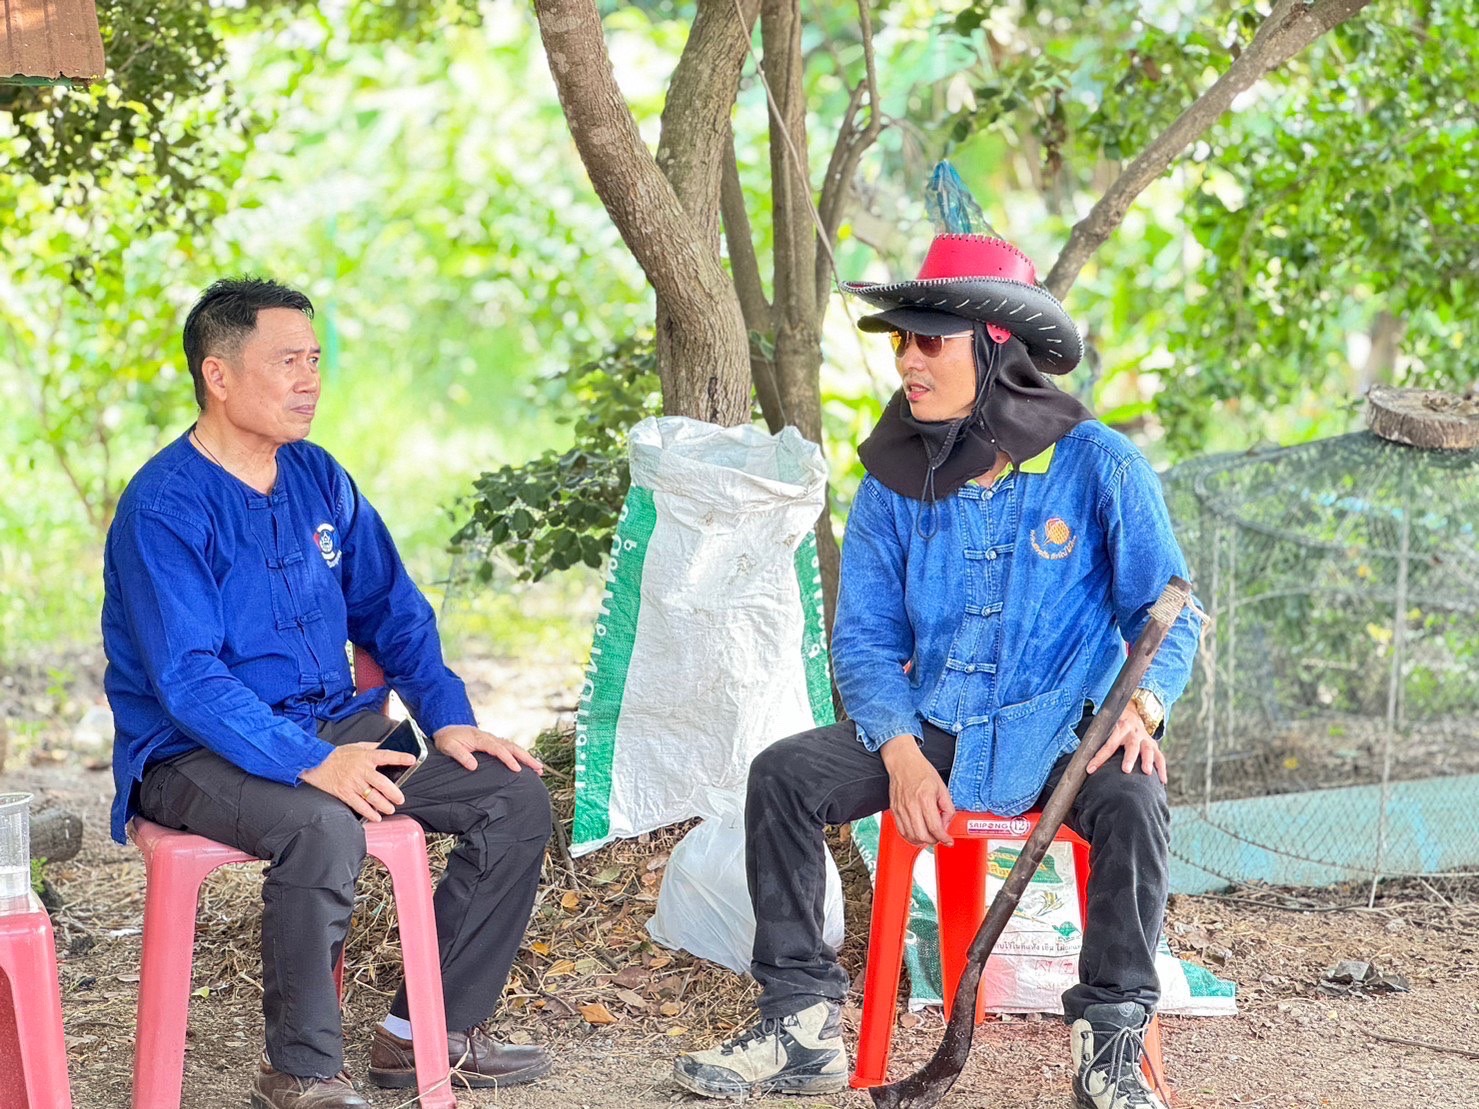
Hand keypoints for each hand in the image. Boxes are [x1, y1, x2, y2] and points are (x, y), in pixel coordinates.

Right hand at [299, 742, 415, 822]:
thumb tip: (388, 746)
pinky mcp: (344, 793)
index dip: (400, 757)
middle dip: (394, 793)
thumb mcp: (356, 746)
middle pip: (382, 783)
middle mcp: (361, 770)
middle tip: (400, 798)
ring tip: (390, 809)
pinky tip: (376, 817)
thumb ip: (373, 747)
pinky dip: (369, 813)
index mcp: (365, 757)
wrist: (315, 763)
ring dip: (384, 805)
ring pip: (372, 797)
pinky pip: (359, 805)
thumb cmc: (337, 755)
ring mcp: (353, 783)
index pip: (386, 755)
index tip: (412, 760)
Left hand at [434, 724, 544, 773]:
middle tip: (538, 768)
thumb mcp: (449, 747)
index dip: (508, 759)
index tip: (516, 769)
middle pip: (512, 747)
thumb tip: (474, 766)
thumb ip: (461, 755)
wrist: (447, 728)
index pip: (498, 749)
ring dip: (527, 757)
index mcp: (481, 739)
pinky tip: (527, 765)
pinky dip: (521, 756)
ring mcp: (494, 740)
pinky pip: (510, 749)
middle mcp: (491, 738)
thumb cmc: (448, 739)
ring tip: (539, 768)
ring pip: (514, 748)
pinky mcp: (494, 744)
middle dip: (526, 758)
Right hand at [880, 735, 954, 847]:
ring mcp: (901, 809)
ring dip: (922, 841)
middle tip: (939, 838)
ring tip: (929, 837)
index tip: (948, 840)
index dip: (944, 838)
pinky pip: (901, 830)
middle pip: (922, 835)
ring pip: (910, 836)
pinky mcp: (895, 810)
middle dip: (933, 841)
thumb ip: (948, 808)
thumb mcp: (942, 788)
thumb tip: (946, 825)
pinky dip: (910, 837)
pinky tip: (917, 834)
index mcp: (925, 799)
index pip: (935, 828)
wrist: (903, 762)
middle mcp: (911, 806)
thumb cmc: (921, 771)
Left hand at [1086, 704, 1166, 781]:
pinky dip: (1161, 769)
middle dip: (1129, 758)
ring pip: (1148, 749)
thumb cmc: (1113, 726)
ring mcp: (1145, 738)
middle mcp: (1133, 732)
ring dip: (1148, 761)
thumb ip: (1097, 740)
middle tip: (1126, 770)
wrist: (1131, 713)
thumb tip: (1078, 756)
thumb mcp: (1105, 727)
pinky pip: (1160, 757)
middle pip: (1131, 745)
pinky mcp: (1153, 745)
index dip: (1099, 757)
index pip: (1107, 745)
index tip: (1090, 769)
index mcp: (1117, 728)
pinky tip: (1162, 781)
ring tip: (1147, 773)